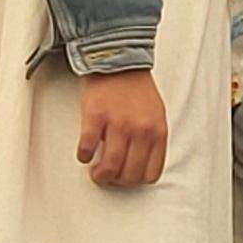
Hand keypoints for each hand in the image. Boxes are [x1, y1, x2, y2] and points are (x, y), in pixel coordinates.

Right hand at [78, 70, 170, 186]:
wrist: (119, 61)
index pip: (151, 172)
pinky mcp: (96, 117)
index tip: (126, 178)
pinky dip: (84, 156)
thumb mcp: (156, 115)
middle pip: (130, 174)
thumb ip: (151, 139)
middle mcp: (141, 130)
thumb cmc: (136, 89)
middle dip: (117, 181)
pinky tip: (85, 152)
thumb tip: (140, 165)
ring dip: (100, 175)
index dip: (136, 181)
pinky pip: (88, 148)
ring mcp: (119, 124)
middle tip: (108, 176)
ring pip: (110, 167)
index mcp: (158, 131)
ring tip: (95, 171)